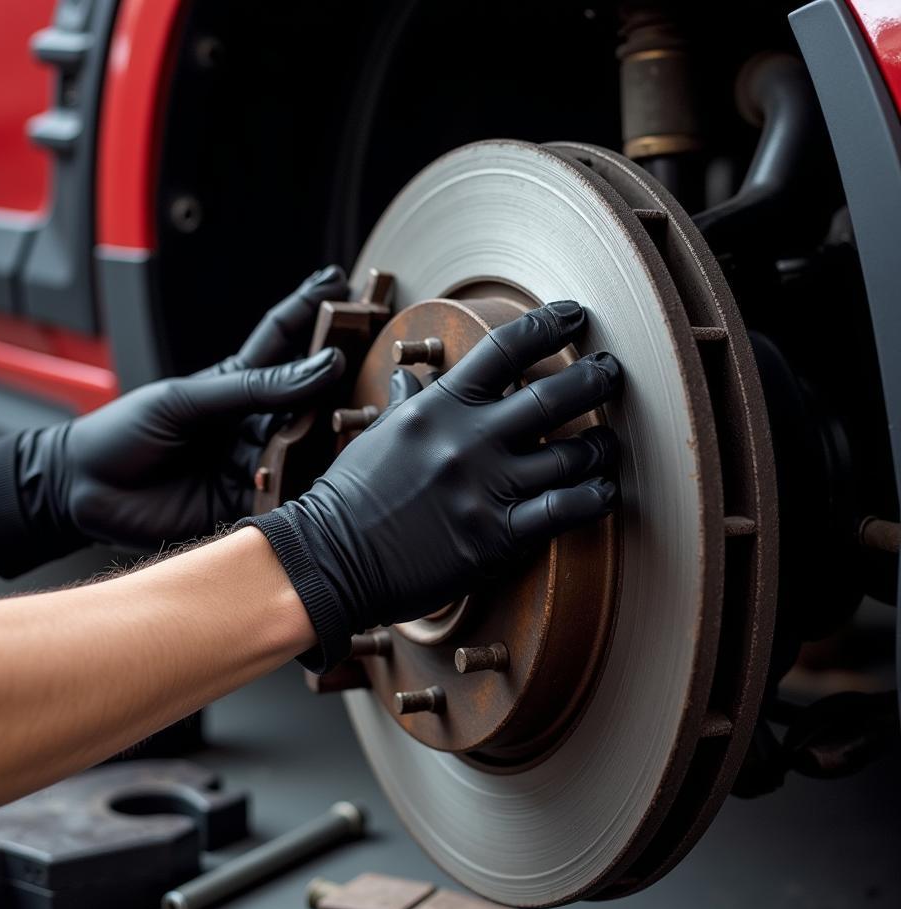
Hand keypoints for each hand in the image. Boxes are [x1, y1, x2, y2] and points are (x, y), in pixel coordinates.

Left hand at [0, 266, 348, 577]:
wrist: (84, 490)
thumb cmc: (125, 431)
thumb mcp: (188, 400)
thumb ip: (255, 387)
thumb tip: (322, 366)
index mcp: (237, 384)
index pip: (284, 338)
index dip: (312, 309)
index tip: (344, 283)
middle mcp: (254, 421)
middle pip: (311, 396)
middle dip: (346, 379)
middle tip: (385, 360)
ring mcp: (255, 462)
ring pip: (310, 447)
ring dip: (337, 438)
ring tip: (370, 421)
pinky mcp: (250, 502)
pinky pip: (291, 494)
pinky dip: (312, 488)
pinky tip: (336, 478)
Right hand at [243, 300, 621, 670]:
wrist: (331, 558)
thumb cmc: (351, 497)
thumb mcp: (379, 436)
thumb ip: (407, 403)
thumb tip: (409, 374)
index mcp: (440, 407)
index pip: (505, 350)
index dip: (548, 325)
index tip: (574, 315)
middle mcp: (469, 440)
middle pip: (553, 396)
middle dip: (594, 380)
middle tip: (612, 373)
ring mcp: (486, 488)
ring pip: (570, 455)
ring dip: (600, 447)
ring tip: (608, 444)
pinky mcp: (497, 536)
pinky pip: (564, 510)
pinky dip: (594, 497)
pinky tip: (604, 491)